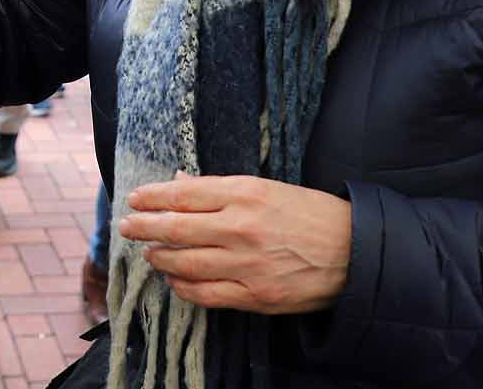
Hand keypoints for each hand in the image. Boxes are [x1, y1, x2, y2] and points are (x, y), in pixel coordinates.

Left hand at [119, 174, 350, 314]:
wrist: (356, 253)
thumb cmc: (311, 214)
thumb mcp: (268, 188)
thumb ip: (221, 190)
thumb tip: (180, 184)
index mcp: (245, 193)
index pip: (183, 194)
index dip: (152, 197)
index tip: (134, 198)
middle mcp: (241, 228)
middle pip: (175, 228)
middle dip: (143, 227)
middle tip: (126, 226)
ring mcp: (246, 265)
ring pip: (184, 264)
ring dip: (159, 258)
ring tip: (149, 254)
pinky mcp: (254, 297)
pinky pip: (204, 295)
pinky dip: (183, 287)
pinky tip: (175, 281)